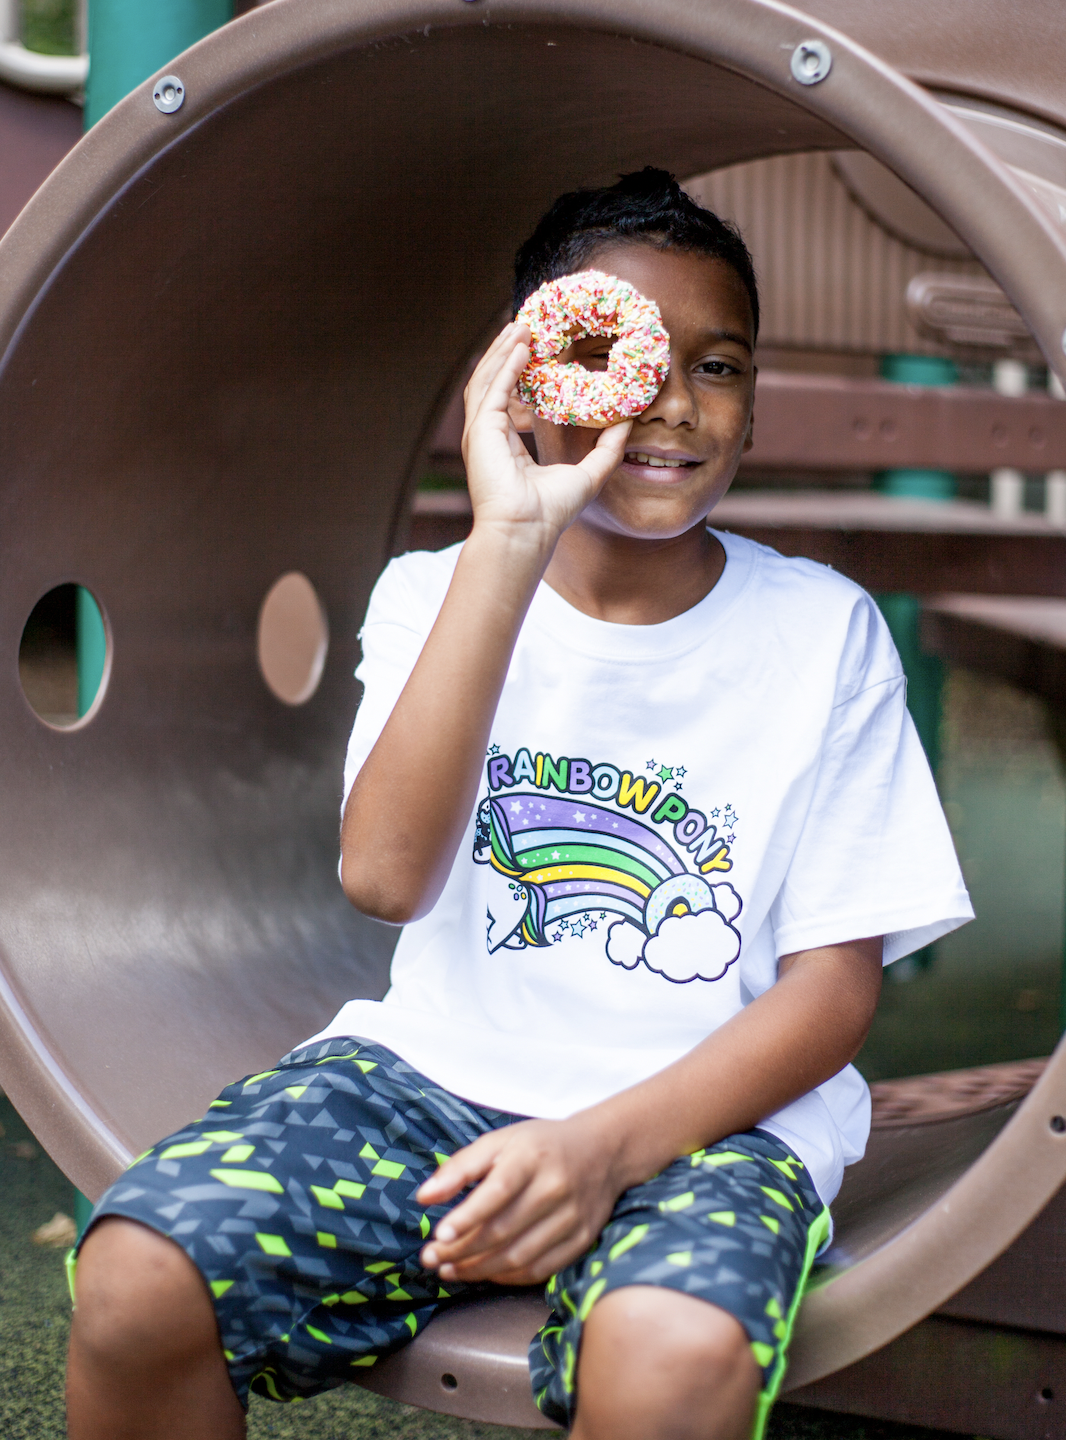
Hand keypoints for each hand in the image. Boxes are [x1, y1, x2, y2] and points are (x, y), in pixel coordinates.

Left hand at [416, 1116, 622, 1284]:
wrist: (603, 1151)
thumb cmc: (541, 1145)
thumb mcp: (501, 1140)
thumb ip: (461, 1166)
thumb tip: (424, 1197)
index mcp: (533, 1156)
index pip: (498, 1190)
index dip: (467, 1216)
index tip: (439, 1235)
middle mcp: (555, 1187)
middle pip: (504, 1229)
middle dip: (462, 1250)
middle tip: (431, 1259)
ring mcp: (572, 1218)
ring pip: (519, 1255)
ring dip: (479, 1269)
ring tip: (449, 1271)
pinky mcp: (581, 1240)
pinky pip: (540, 1269)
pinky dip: (507, 1277)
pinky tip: (484, 1274)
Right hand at [461, 322, 630, 542]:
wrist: (525, 532)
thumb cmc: (551, 513)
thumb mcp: (589, 474)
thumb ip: (607, 448)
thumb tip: (628, 422)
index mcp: (506, 445)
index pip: (510, 397)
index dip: (521, 371)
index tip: (538, 349)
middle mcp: (489, 435)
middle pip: (494, 381)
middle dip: (510, 351)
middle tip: (528, 324)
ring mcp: (480, 432)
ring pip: (487, 378)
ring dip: (504, 350)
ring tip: (522, 325)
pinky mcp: (480, 430)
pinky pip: (492, 388)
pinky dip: (506, 365)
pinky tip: (522, 346)